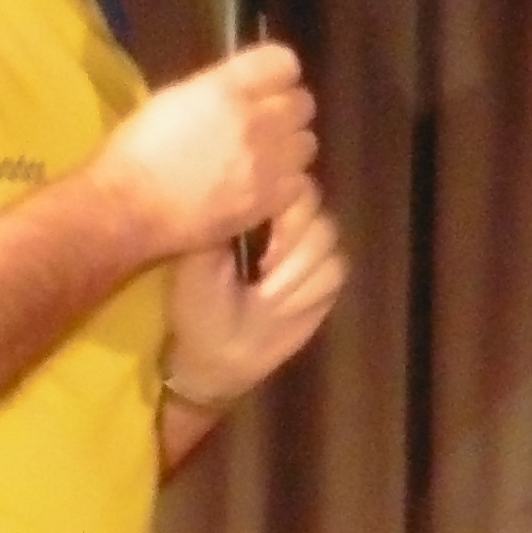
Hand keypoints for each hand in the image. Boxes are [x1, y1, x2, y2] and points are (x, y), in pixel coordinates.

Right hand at [96, 44, 317, 256]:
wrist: (128, 207)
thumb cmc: (136, 150)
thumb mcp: (174, 99)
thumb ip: (217, 89)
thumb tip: (242, 90)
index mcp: (227, 88)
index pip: (284, 62)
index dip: (277, 73)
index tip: (265, 84)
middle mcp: (255, 120)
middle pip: (303, 103)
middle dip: (286, 110)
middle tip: (264, 124)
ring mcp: (266, 163)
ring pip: (307, 143)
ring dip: (289, 146)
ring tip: (266, 157)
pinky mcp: (269, 201)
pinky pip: (301, 182)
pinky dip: (287, 182)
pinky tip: (264, 186)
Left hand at [163, 182, 347, 406]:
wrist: (219, 352)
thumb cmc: (198, 302)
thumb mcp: (196, 260)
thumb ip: (219, 222)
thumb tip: (240, 195)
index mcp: (248, 205)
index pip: (281, 180)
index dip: (279, 210)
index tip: (258, 245)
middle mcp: (283, 215)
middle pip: (311, 203)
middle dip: (288, 245)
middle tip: (260, 274)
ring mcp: (309, 243)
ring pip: (326, 238)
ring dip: (292, 276)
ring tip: (263, 297)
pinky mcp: (328, 273)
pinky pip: (335, 270)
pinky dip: (306, 293)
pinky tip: (281, 307)